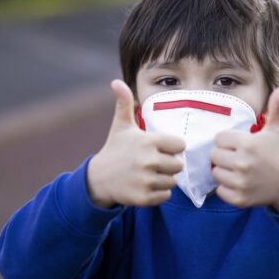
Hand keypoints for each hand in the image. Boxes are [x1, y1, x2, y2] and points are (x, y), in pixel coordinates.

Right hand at [87, 80, 185, 207]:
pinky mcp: (143, 197)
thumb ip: (124, 103)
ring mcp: (146, 180)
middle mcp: (148, 161)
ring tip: (150, 174)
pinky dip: (160, 193)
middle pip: (178, 165)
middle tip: (154, 163)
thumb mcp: (120, 126)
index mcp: (148, 142)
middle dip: (169, 164)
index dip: (172, 147)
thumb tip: (116, 82)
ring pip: (173, 181)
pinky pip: (166, 196)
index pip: (180, 145)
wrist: (98, 179)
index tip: (161, 148)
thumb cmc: (115, 149)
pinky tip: (147, 185)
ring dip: (165, 179)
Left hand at [210, 84, 278, 212]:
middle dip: (225, 155)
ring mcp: (240, 183)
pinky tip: (240, 182)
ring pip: (215, 173)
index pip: (219, 139)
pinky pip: (220, 190)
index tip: (242, 144)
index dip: (229, 141)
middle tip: (240, 157)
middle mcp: (243, 164)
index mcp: (248, 144)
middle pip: (214, 156)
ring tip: (240, 170)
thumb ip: (278, 105)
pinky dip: (227, 188)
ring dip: (224, 172)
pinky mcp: (239, 199)